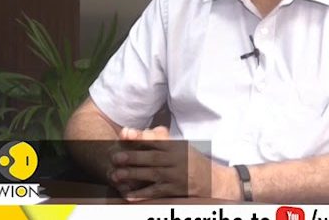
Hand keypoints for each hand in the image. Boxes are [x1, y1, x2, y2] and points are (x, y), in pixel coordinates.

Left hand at [109, 126, 239, 201]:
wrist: (212, 181)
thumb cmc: (192, 161)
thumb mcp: (182, 147)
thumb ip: (163, 140)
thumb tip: (145, 132)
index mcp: (177, 147)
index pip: (157, 140)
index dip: (141, 137)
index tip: (126, 134)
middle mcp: (177, 160)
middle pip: (153, 158)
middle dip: (133, 157)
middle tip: (116, 157)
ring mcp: (177, 176)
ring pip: (153, 175)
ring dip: (134, 175)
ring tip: (117, 175)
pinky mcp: (176, 190)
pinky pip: (157, 192)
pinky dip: (142, 194)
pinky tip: (129, 196)